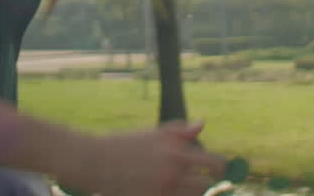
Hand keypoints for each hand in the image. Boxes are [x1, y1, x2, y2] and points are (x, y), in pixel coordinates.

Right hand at [66, 121, 226, 195]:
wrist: (94, 161)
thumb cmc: (124, 144)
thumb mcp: (153, 134)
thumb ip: (180, 131)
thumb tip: (202, 124)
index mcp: (175, 152)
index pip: (214, 163)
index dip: (219, 168)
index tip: (216, 171)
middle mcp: (172, 173)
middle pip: (206, 187)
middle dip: (206, 186)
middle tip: (197, 183)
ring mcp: (162, 190)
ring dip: (189, 192)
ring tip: (180, 186)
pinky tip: (166, 190)